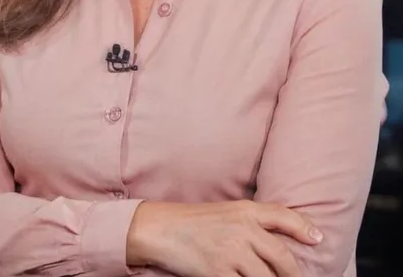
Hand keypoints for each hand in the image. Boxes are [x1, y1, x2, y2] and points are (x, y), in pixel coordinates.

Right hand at [127, 200, 322, 276]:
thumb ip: (250, 221)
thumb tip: (274, 239)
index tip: (318, 239)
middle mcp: (243, 229)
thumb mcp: (226, 211)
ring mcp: (232, 252)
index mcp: (245, 210)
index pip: (283, 216)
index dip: (304, 228)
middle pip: (282, 256)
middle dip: (294, 274)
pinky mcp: (219, 273)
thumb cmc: (194, 221)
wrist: (162, 228)